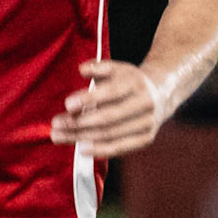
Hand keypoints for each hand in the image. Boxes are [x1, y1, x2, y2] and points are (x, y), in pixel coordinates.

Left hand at [50, 60, 167, 155]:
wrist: (161, 93)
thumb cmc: (129, 81)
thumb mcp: (116, 68)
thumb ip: (98, 67)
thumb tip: (82, 69)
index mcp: (135, 83)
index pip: (111, 92)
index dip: (89, 99)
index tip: (67, 104)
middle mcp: (144, 104)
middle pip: (108, 117)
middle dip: (79, 123)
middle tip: (56, 124)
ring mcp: (146, 123)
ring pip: (110, 134)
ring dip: (82, 137)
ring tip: (59, 137)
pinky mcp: (145, 138)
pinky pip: (120, 147)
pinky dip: (100, 150)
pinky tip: (81, 149)